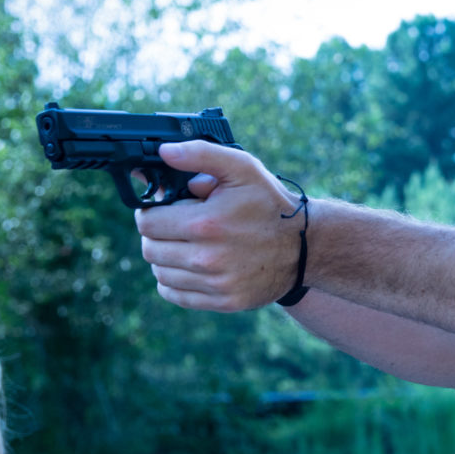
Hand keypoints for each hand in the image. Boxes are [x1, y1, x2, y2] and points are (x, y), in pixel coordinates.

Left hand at [135, 141, 303, 311]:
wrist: (306, 246)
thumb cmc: (270, 204)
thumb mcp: (242, 168)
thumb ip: (200, 155)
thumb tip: (164, 152)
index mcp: (205, 223)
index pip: (147, 223)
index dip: (151, 212)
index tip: (164, 209)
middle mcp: (207, 258)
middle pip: (150, 250)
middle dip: (157, 235)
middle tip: (175, 226)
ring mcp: (216, 283)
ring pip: (160, 274)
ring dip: (165, 258)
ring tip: (185, 246)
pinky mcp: (224, 301)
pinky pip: (176, 295)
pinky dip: (174, 282)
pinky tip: (189, 267)